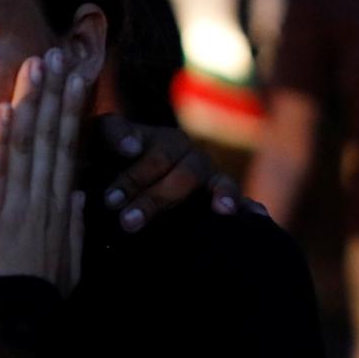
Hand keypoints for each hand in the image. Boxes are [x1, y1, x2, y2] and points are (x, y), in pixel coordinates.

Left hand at [0, 49, 86, 291]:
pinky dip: (0, 138)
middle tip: (61, 53)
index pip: (68, 149)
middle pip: (54, 136)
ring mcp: (20, 206)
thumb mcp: (69, 261)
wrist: (24, 332)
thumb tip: (78, 193)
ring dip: (31, 101)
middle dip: (57, 93)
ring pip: (28, 143)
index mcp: (61, 208)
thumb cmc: (45, 302)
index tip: (76, 77)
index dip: (72, 111)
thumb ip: (73, 224)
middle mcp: (45, 199)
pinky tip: (4, 107)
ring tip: (37, 64)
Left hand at [95, 116, 260, 231]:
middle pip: (179, 174)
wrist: (124, 177)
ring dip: (219, 195)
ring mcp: (207, 174)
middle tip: (127, 222)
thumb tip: (131, 147)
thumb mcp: (101, 143)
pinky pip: (239, 198)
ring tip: (223, 210)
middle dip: (154, 199)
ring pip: (216, 181)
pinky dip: (248, 206)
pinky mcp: (219, 195)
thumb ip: (111, 135)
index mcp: (160, 140)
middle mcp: (187, 154)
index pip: (150, 157)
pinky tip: (257, 217)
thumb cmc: (109, 160)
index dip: (132, 178)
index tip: (110, 200)